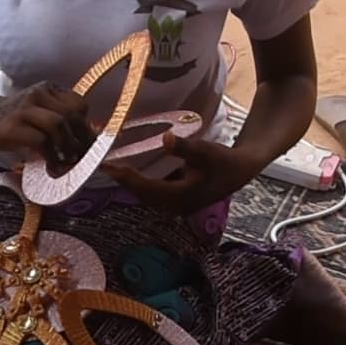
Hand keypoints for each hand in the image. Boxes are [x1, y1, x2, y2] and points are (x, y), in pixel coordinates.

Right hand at [0, 82, 93, 163]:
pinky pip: (41, 141)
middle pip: (71, 115)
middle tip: (82, 157)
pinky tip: (52, 165)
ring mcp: (25, 109)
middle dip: (81, 139)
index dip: (86, 126)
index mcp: (49, 89)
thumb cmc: (18, 119)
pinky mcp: (14, 126)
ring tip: (68, 161)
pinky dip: (51, 156)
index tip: (87, 144)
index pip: (79, 104)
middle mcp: (38, 94)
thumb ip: (61, 119)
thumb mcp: (41, 111)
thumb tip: (86, 144)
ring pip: (58, 124)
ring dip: (67, 147)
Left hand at [102, 133, 262, 213]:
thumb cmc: (224, 160)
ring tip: (113, 169)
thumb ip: (184, 147)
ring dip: (131, 184)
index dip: (127, 178)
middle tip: (105, 166)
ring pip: (147, 197)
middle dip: (124, 181)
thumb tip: (165, 138)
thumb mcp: (206, 151)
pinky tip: (132, 172)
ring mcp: (177, 206)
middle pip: (143, 195)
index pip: (147, 188)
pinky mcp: (178, 201)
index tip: (109, 167)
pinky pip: (154, 194)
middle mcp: (177, 206)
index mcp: (182, 197)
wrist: (240, 171)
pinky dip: (142, 184)